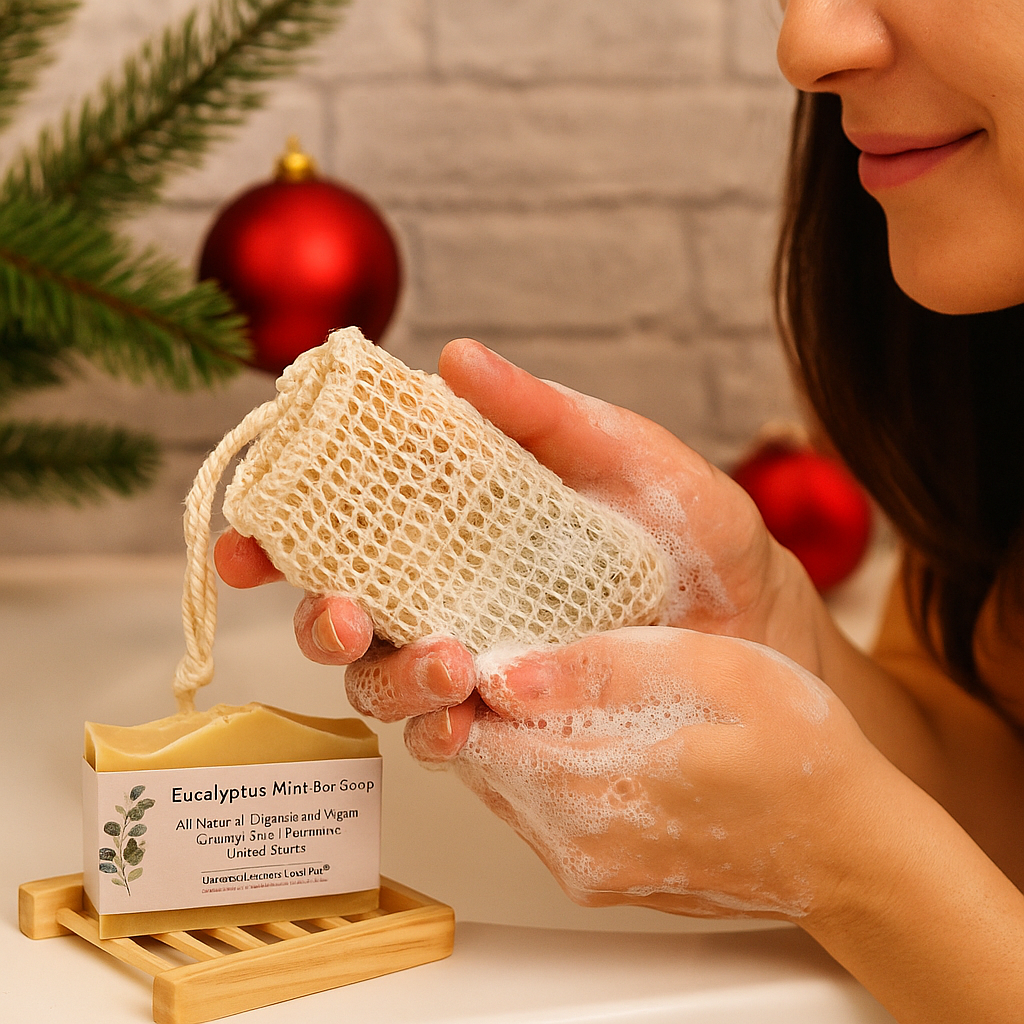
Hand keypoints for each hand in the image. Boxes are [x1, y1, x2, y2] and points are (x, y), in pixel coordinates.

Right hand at [217, 338, 819, 678]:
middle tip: (338, 610)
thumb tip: (454, 357)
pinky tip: (465, 725)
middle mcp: (452, 596)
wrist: (763, 630)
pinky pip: (448, 740)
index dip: (282, 531)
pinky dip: (440, 736)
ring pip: (383, 684)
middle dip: (315, 617)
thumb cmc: (697, 535)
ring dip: (385, 678)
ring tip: (443, 663)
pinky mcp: (512, 723)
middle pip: (342, 613)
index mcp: (460, 526)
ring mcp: (479, 664)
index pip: (348, 525)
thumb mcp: (626, 458)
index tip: (249, 533)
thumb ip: (542, 416)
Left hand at [398, 626, 880, 921]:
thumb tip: (506, 673)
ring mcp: (590, 870)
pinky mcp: (604, 877)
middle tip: (516, 645)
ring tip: (552, 679)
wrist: (854, 851)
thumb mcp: (712, 674)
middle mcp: (578, 846)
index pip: (472, 734)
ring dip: (514, 732)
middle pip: (480, 761)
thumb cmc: (801, 753)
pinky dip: (544, 764)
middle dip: (483, 703)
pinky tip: (584, 727)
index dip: (462, 680)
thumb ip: (602, 672)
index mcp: (595, 790)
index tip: (479, 636)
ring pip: (506, 784)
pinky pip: (540, 811)